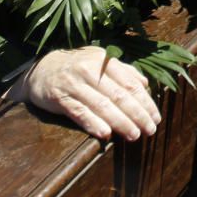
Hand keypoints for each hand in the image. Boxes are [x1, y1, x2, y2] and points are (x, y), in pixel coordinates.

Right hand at [5, 46, 160, 140]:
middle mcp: (90, 70)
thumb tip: (145, 84)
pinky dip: (93, 123)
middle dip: (137, 114)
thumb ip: (123, 71)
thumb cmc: (78, 67)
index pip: (130, 83)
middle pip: (118, 95)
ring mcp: (74, 84)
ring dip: (120, 122)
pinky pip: (79, 112)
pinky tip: (105, 134)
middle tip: (150, 130)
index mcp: (104, 61)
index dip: (145, 102)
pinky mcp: (60, 98)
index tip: (155, 117)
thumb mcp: (101, 61)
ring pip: (101, 105)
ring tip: (134, 135)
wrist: (41, 70)